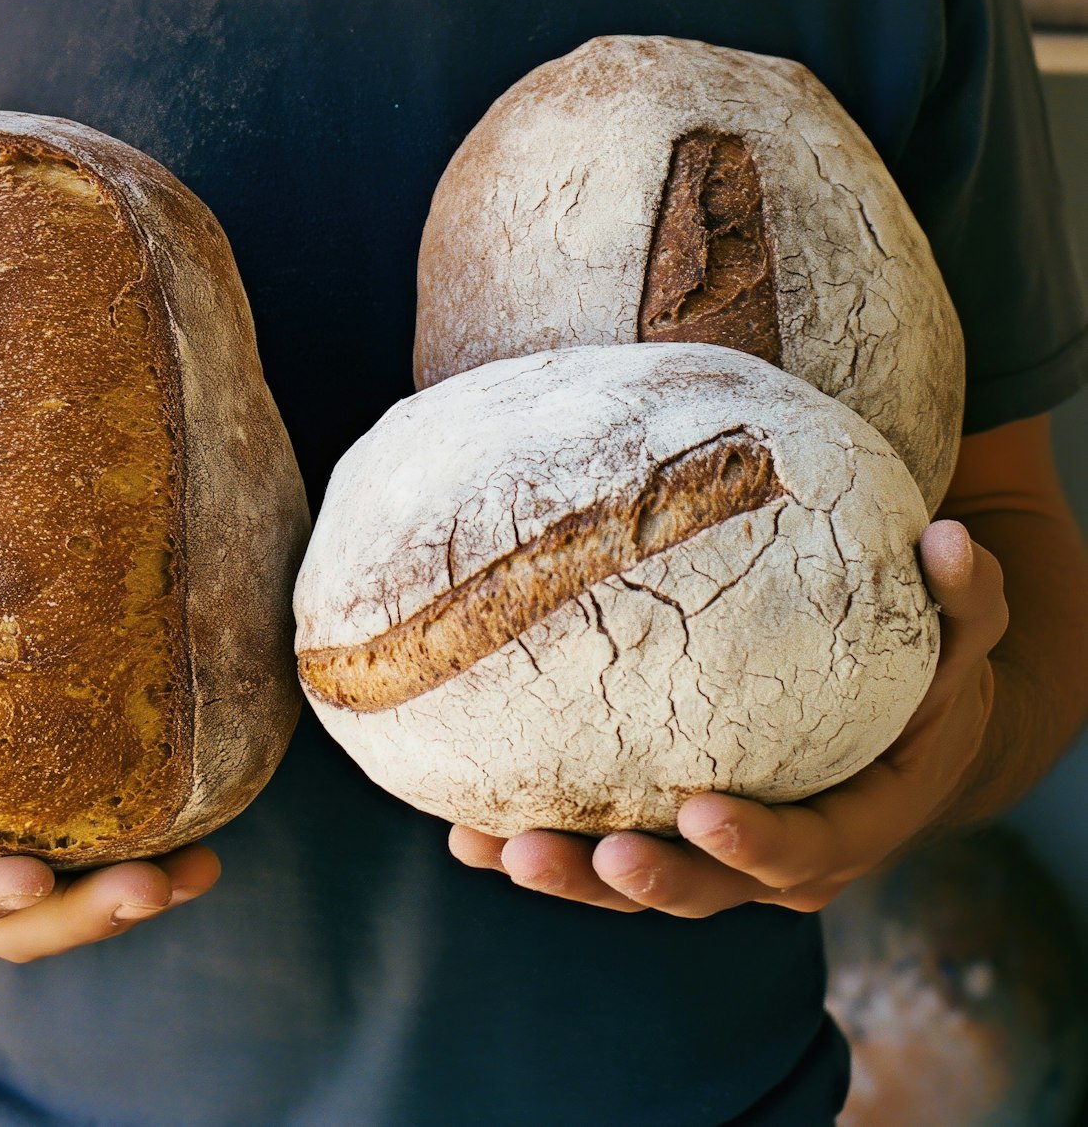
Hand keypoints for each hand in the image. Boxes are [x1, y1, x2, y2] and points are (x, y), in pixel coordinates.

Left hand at [450, 518, 1005, 919]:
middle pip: (704, 891)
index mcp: (854, 824)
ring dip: (565, 876)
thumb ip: (962, 596)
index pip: (803, 852)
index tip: (697, 810)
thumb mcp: (963, 636)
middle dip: (638, 880)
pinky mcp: (672, 839)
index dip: (752, 844)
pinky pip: (602, 853)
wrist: (906, 730)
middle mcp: (781, 863)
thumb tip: (949, 536)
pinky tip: (465, 834)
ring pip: (639, 887)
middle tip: (575, 853)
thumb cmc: (932, 671)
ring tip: (490, 848)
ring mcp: (720, 858)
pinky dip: (538, 849)